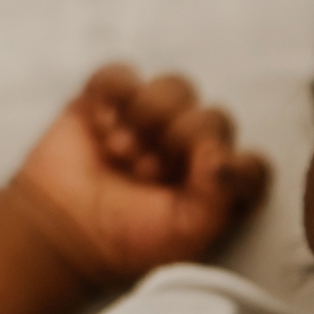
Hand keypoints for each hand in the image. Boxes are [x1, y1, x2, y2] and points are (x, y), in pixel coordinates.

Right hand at [13, 63, 270, 282]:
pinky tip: (98, 127)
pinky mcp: (109, 99)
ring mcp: (152, 119)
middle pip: (215, 116)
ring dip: (147, 118)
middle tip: (146, 173)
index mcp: (217, 183)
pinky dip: (110, 98)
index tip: (198, 187)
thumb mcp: (187, 234)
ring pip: (175, 86)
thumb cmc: (126, 239)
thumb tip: (224, 154)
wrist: (61, 234)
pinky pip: (121, 74)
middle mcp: (192, 148)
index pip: (253, 162)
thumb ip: (222, 196)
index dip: (228, 169)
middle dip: (179, 144)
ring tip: (121, 152)